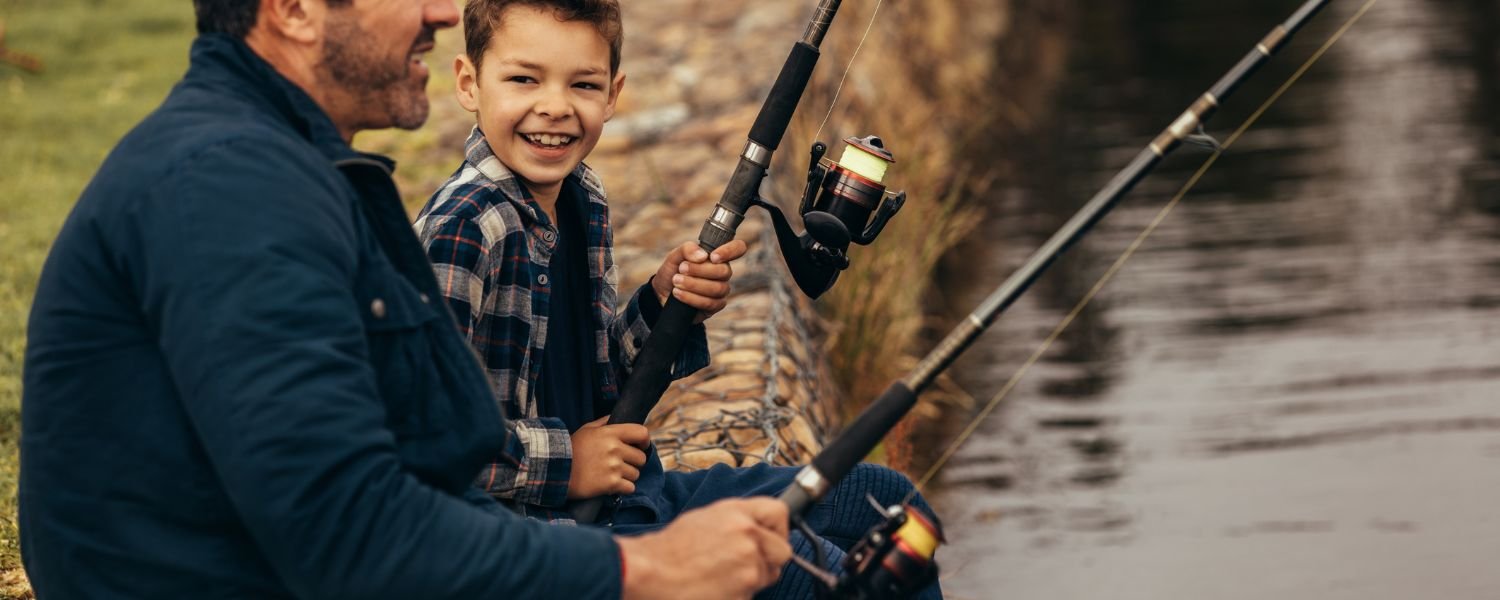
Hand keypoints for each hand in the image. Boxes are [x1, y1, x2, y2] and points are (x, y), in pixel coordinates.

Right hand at [567, 416, 648, 498]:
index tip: (641, 446)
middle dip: (633, 462)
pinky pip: (630, 488)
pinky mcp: (611, 484)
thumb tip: (616, 418)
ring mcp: (614, 467)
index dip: (645, 441)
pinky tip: (612, 485)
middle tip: (620, 464)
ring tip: (612, 475)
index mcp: (610, 433)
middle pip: (641, 458)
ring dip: (627, 476)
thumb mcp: (586, 430)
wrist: (555, 472)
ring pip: (636, 474)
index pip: (642, 433)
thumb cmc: (571, 450)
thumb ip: (604, 422)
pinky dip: (623, 488)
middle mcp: (615, 449)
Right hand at [617, 497, 791, 599]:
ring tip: (720, 576)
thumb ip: (737, 520)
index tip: (773, 537)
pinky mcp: (744, 592)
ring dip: (750, 579)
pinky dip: (738, 594)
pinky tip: (715, 588)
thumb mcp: (705, 518)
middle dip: (769, 560)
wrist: (650, 574)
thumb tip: (758, 529)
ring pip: (767, 576)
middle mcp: (747, 536)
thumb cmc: (670, 549)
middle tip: (745, 565)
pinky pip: (752, 595)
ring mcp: (747, 566)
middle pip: (783, 551)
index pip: (779, 512)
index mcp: (736, 513)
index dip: (779, 528)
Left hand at [651, 240, 748, 323]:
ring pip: (717, 288)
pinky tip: (678, 294)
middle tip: (681, 269)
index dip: (730, 251)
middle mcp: (722, 273)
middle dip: (700, 270)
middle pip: (725, 271)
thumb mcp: (674, 257)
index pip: (737, 249)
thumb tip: (703, 255)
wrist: (660, 294)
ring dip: (693, 284)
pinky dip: (691, 298)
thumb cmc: (672, 272)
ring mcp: (720, 290)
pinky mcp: (714, 306)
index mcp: (717, 257)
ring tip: (676, 282)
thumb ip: (687, 249)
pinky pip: (710, 303)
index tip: (712, 256)